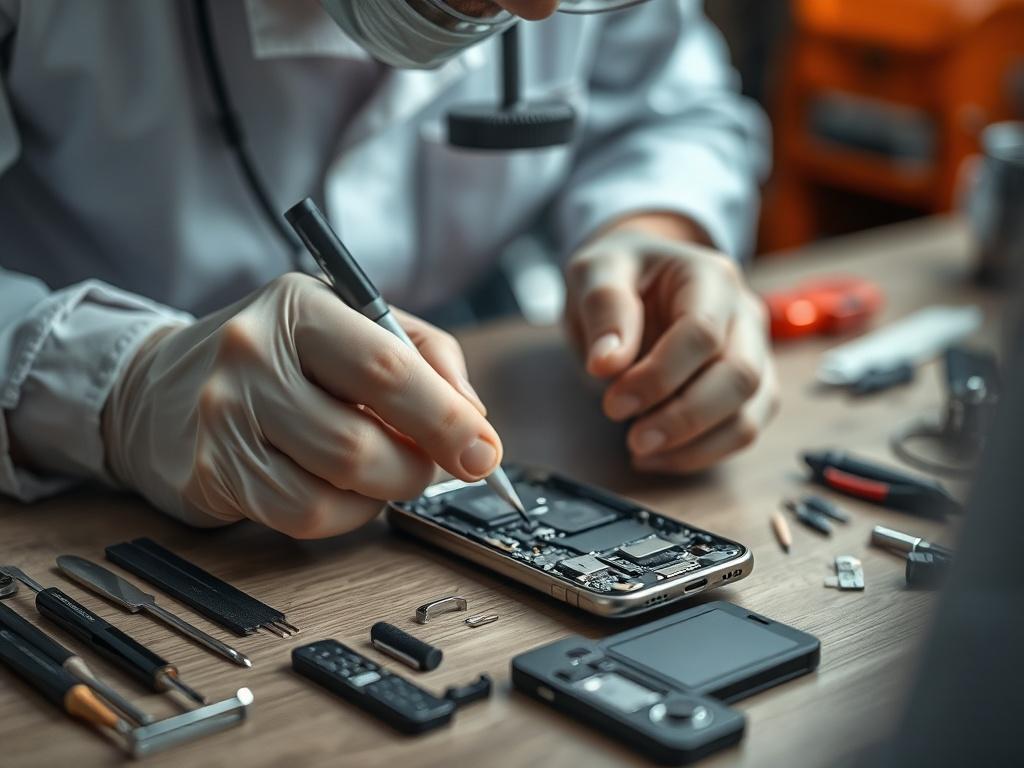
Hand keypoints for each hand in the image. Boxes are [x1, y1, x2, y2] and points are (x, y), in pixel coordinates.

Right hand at [103, 273, 498, 537]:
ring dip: (385, 492)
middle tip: (437, 463)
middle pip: (362, 442)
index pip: (387, 368)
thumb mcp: (353, 321)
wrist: (165, 384)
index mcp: (300, 305)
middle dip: (420, 467)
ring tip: (387, 468)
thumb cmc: (284, 353)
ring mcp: (222, 418)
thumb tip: (474, 417)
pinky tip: (346, 489)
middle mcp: (251, 356)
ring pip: (335, 488)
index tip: (484, 452)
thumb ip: (425, 355)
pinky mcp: (210, 472)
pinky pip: (304, 516)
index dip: (446, 419)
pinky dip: (348, 513)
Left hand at [564, 224, 777, 473]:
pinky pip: (742, 431)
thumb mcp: (595, 271)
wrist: (638, 278)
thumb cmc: (620, 273)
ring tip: (640, 450)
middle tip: (633, 439)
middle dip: (684, 418)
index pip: (702, 333)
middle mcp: (744, 315)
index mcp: (710, 277)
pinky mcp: (750, 389)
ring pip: (750, 413)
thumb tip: (607, 364)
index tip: (613, 403)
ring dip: (695, 445)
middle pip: (740, 377)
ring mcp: (754, 353)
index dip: (659, 376)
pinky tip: (657, 456)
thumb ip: (603, 308)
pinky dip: (700, 454)